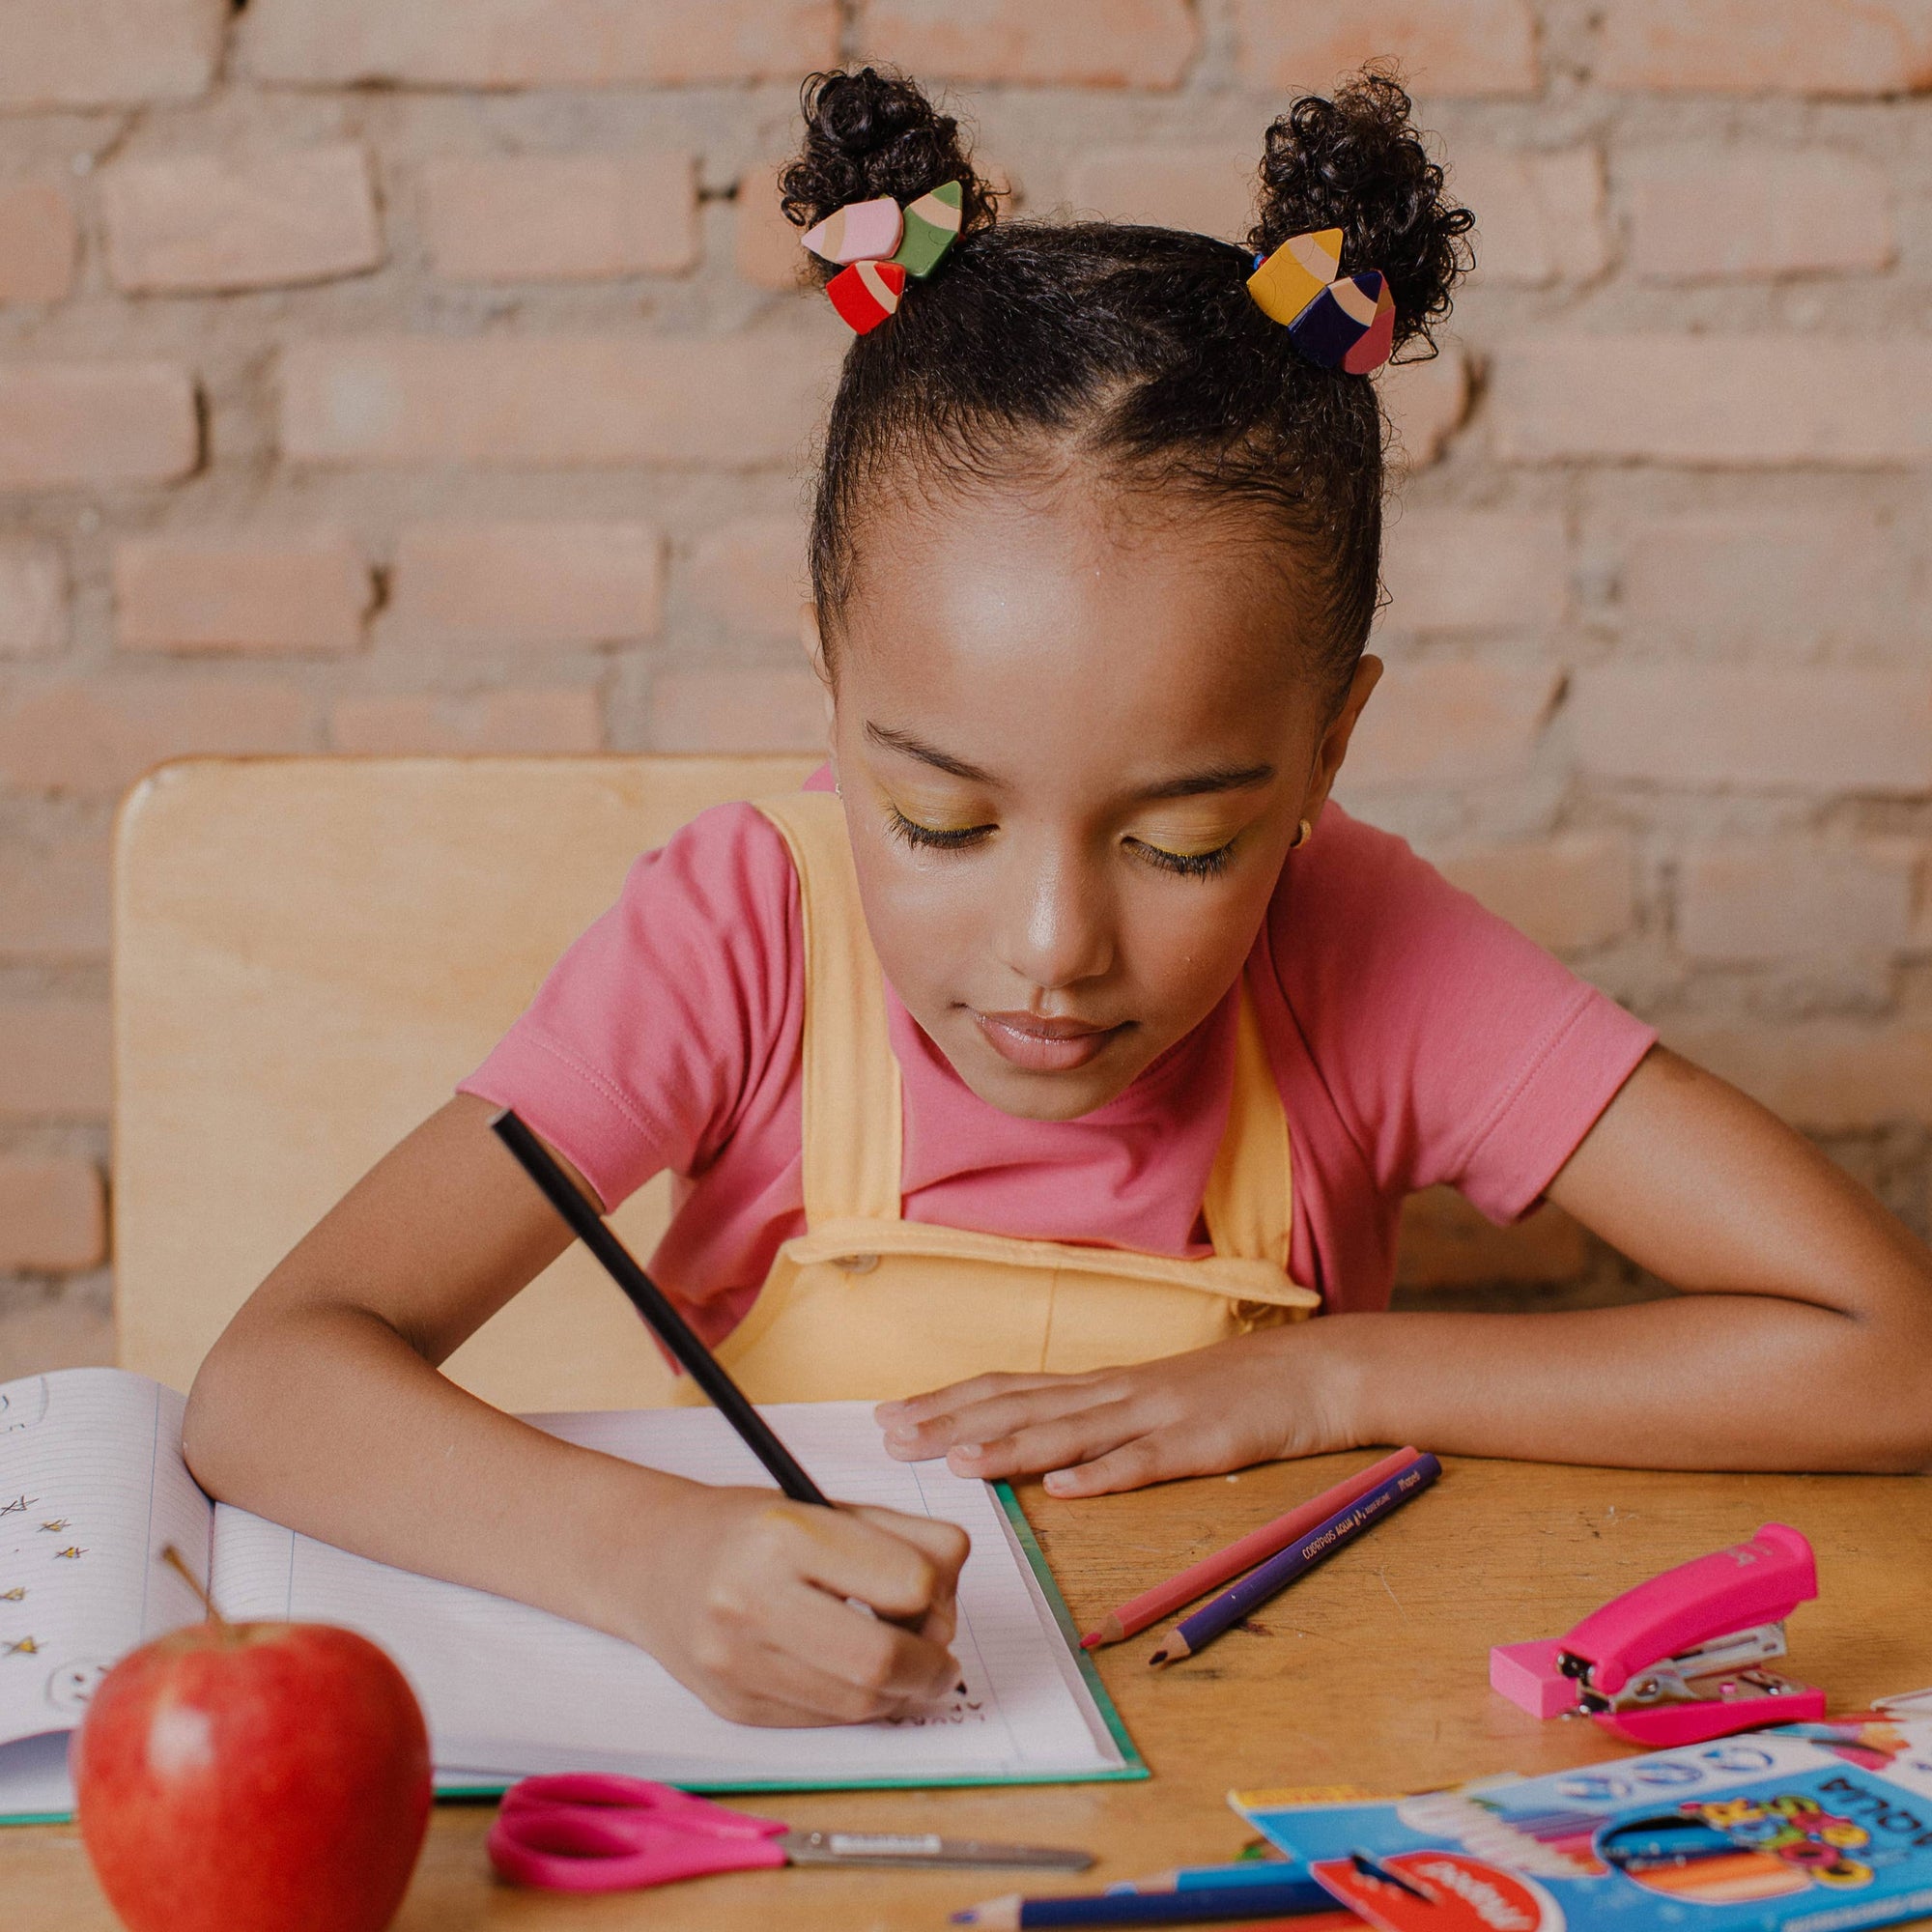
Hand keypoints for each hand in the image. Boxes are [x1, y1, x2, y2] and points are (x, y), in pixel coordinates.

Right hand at [623, 1481, 968, 1726]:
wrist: (653, 1561)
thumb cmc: (752, 1527)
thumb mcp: (826, 1506)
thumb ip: (900, 1539)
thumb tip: (951, 1600)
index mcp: (785, 1532)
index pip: (907, 1582)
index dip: (940, 1592)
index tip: (938, 1593)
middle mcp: (752, 1598)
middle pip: (883, 1659)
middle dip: (931, 1664)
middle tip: (940, 1656)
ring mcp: (737, 1661)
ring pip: (860, 1703)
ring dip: (902, 1692)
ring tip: (902, 1663)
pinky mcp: (734, 1707)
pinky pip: (826, 1721)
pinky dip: (858, 1705)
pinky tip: (852, 1674)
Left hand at [875, 1326, 1355, 1497]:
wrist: (1312, 1374)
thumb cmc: (1231, 1394)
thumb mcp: (1152, 1402)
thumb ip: (1097, 1421)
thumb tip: (1040, 1455)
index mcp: (1100, 1387)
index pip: (1008, 1389)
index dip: (947, 1402)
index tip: (891, 1415)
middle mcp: (1115, 1393)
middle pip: (1021, 1406)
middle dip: (951, 1421)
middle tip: (891, 1437)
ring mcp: (1155, 1414)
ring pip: (1070, 1431)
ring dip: (1011, 1447)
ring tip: (958, 1462)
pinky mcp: (1198, 1443)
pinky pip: (1146, 1462)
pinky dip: (1104, 1475)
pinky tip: (1067, 1490)